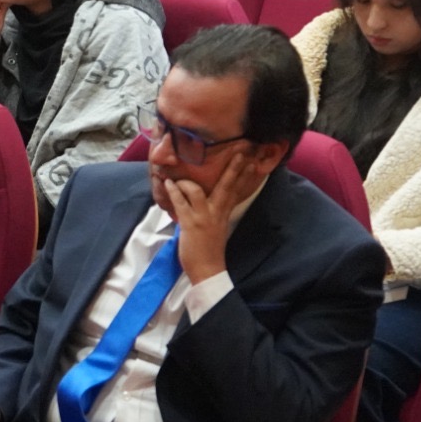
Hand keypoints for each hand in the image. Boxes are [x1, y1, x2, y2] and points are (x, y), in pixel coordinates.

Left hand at [164, 146, 264, 284]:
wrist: (208, 270)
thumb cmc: (209, 250)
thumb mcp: (216, 228)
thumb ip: (212, 212)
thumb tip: (201, 200)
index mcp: (225, 213)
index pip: (237, 191)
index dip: (244, 176)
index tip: (252, 162)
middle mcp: (217, 213)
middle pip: (226, 186)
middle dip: (233, 168)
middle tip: (240, 152)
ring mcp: (204, 217)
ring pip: (197, 191)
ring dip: (185, 182)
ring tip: (176, 178)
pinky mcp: (191, 224)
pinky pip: (181, 203)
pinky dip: (174, 191)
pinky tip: (168, 184)